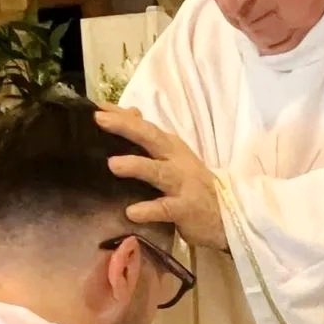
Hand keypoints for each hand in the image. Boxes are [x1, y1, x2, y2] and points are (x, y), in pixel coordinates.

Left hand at [96, 105, 228, 251]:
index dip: (121, 115)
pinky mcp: (187, 209)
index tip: (96, 107)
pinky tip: (132, 212)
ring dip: (137, 167)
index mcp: (171, 147)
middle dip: (126, 128)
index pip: (145, 126)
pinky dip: (150, 210)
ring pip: (159, 172)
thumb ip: (150, 138)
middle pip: (152, 139)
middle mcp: (177, 161)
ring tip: (113, 164)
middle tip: (100, 120)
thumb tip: (129, 112)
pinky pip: (166, 208)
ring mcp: (183, 185)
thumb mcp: (173, 158)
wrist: (227, 216)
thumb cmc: (192, 186)